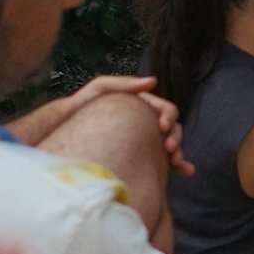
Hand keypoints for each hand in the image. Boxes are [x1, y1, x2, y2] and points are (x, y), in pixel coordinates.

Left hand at [51, 77, 194, 175]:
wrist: (68, 127)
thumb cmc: (84, 104)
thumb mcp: (102, 87)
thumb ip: (125, 83)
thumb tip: (153, 81)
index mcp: (143, 105)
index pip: (165, 109)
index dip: (168, 117)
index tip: (162, 126)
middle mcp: (148, 122)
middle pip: (172, 129)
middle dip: (176, 138)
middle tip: (169, 149)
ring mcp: (146, 140)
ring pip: (171, 145)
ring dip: (179, 153)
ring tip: (177, 163)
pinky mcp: (143, 156)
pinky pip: (163, 161)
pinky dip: (178, 165)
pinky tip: (186, 172)